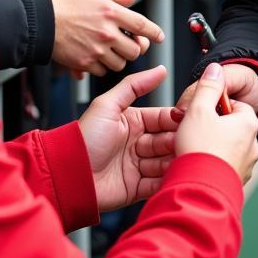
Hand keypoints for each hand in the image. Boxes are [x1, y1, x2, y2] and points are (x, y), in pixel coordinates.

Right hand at [48, 0, 163, 77]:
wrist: (38, 22)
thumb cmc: (63, 3)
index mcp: (111, 12)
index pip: (142, 25)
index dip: (154, 32)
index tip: (159, 37)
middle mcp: (107, 32)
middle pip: (135, 50)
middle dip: (134, 49)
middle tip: (127, 45)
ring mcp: (96, 49)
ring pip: (120, 64)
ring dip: (118, 59)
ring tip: (108, 51)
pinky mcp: (84, 62)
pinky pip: (102, 72)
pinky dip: (102, 67)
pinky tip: (94, 57)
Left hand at [78, 65, 181, 210]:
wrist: (68, 176)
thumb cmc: (83, 139)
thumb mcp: (108, 105)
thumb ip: (134, 85)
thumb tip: (160, 69)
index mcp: (133, 122)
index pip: (162, 118)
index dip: (175, 120)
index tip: (189, 121)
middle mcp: (137, 143)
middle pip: (166, 141)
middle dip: (175, 142)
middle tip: (182, 143)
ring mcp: (137, 166)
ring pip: (164, 162)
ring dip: (172, 161)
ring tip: (178, 160)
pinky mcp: (136, 188)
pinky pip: (157, 184)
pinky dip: (165, 180)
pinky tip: (172, 176)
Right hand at [175, 63, 257, 183]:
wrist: (199, 192)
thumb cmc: (200, 151)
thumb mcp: (199, 110)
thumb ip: (208, 87)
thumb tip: (215, 69)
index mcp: (248, 124)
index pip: (234, 105)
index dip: (214, 105)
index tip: (200, 110)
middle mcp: (252, 146)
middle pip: (229, 127)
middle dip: (210, 127)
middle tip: (192, 130)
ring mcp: (245, 167)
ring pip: (225, 149)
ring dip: (210, 148)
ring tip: (191, 150)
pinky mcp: (234, 184)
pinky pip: (221, 168)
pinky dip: (210, 165)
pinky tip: (195, 167)